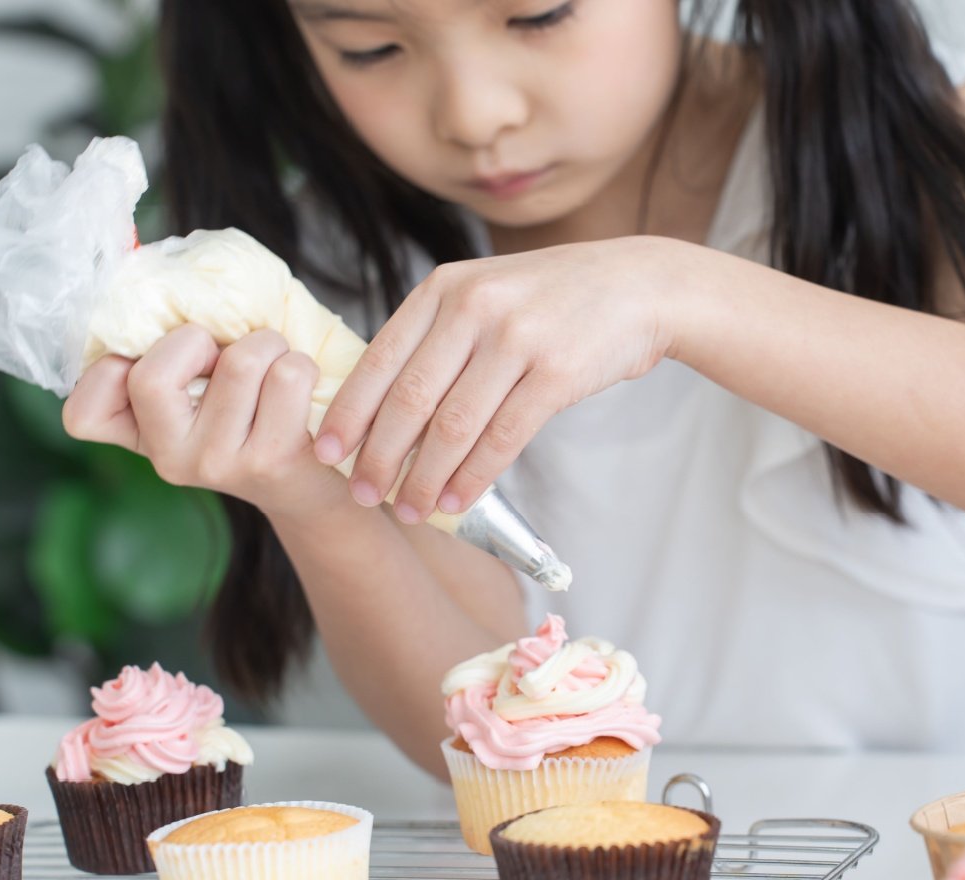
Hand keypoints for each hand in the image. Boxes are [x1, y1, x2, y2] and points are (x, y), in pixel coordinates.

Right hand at [63, 324, 343, 517]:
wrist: (311, 478)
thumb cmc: (251, 409)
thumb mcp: (196, 388)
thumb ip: (170, 352)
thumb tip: (174, 281)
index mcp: (140, 437)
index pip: (82, 413)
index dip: (113, 369)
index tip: (162, 362)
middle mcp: (170, 459)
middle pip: (154, 375)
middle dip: (199, 339)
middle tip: (226, 354)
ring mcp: (219, 464)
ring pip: (239, 362)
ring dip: (266, 343)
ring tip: (273, 365)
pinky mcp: (272, 459)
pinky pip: (288, 375)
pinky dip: (300, 362)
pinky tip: (297, 388)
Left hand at [313, 236, 690, 522]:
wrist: (637, 285)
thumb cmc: (553, 299)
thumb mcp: (485, 292)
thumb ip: (437, 334)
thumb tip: (380, 405)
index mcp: (444, 288)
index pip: (380, 358)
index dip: (350, 411)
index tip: (327, 453)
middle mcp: (475, 309)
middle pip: (410, 399)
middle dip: (380, 456)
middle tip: (363, 495)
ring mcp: (517, 339)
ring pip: (453, 425)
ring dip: (425, 477)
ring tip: (410, 509)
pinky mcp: (557, 374)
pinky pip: (503, 438)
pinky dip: (474, 477)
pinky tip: (457, 500)